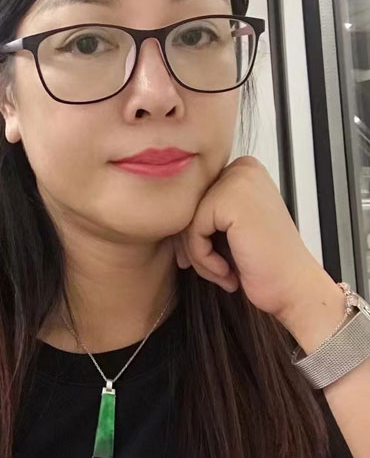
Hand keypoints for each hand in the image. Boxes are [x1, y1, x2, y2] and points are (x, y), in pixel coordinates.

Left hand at [174, 155, 333, 323]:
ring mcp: (237, 180)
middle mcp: (242, 167)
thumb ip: (204, 211)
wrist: (295, 290)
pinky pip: (192, 231)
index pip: (194, 199)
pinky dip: (204, 259)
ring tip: (224, 273)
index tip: (203, 258)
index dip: (193, 233)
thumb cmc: (266, 264)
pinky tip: (229, 273)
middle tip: (214, 271)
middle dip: (193, 245)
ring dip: (198, 256)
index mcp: (244, 169)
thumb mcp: (230, 228)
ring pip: (186, 220)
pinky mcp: (230, 200)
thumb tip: (161, 212)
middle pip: (187, 207)